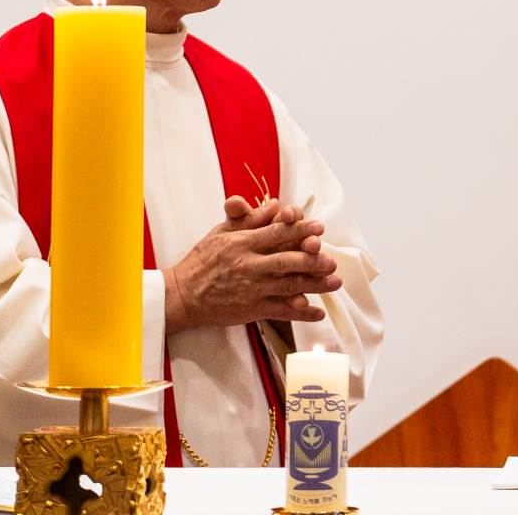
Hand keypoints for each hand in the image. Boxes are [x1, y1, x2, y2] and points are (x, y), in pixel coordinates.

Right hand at [163, 195, 341, 334]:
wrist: (182, 295)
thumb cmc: (202, 260)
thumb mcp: (221, 232)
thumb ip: (249, 219)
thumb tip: (275, 204)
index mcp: (242, 243)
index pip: (276, 233)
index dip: (300, 229)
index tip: (319, 227)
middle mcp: (249, 266)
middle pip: (286, 261)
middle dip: (312, 259)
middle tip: (332, 259)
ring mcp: (251, 290)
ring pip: (288, 287)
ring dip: (314, 285)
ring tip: (335, 282)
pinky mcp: (251, 310)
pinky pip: (280, 311)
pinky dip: (301, 313)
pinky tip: (318, 312)